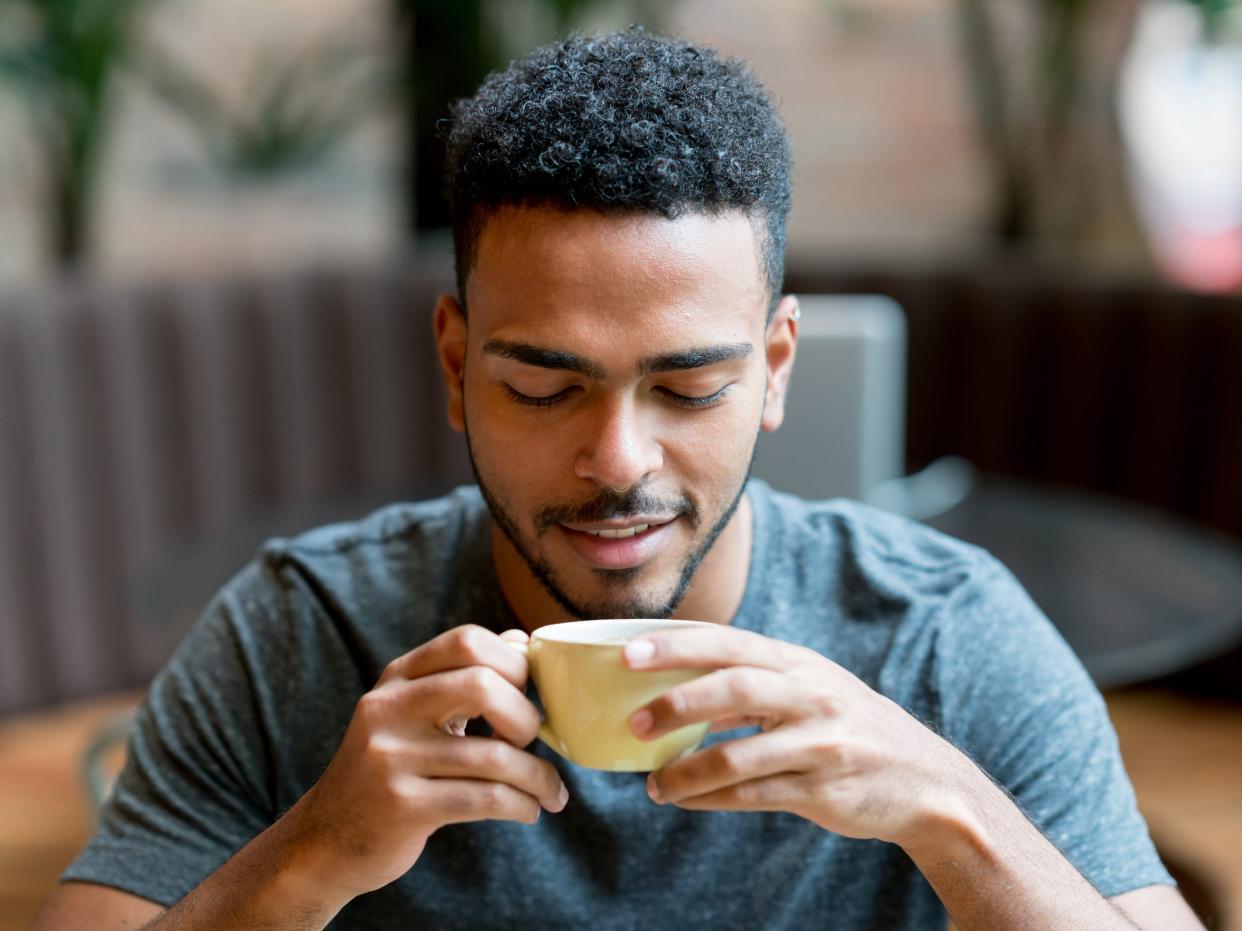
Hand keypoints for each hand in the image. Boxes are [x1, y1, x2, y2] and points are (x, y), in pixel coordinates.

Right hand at [288, 625, 568, 902]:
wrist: (325, 842)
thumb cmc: (387, 771)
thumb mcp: (412, 714)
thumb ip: (462, 676)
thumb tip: (522, 641)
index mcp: (396, 679)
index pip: (467, 641)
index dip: (513, 662)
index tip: (528, 694)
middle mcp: (388, 709)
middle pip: (482, 684)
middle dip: (525, 715)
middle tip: (533, 740)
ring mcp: (391, 758)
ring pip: (493, 755)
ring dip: (537, 776)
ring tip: (550, 792)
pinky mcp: (402, 806)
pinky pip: (485, 799)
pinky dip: (521, 805)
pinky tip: (529, 811)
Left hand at [625, 626, 972, 847]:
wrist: (926, 781)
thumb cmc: (849, 727)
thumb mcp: (810, 690)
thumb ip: (753, 684)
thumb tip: (677, 688)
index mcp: (798, 663)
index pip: (728, 643)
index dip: (677, 645)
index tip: (629, 652)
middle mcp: (811, 695)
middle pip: (735, 685)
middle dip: (678, 700)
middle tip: (634, 721)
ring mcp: (821, 743)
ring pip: (739, 753)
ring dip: (687, 770)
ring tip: (654, 784)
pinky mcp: (824, 789)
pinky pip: (755, 795)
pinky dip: (712, 799)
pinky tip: (685, 801)